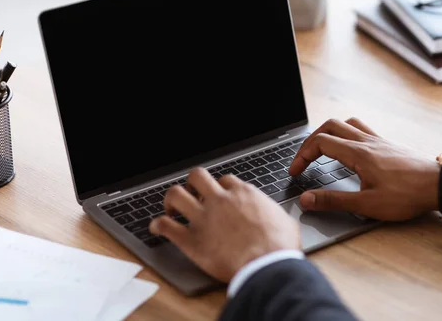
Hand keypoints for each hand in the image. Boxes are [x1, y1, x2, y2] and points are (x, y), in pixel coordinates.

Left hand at [149, 168, 300, 281]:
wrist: (268, 265)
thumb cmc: (280, 246)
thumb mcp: (285, 221)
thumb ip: (274, 213)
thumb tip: (278, 216)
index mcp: (243, 194)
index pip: (225, 180)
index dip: (220, 188)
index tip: (219, 196)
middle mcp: (220, 200)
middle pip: (196, 176)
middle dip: (192, 184)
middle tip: (192, 195)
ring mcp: (203, 218)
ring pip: (176, 194)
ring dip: (170, 199)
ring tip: (171, 208)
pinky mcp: (191, 240)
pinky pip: (165, 226)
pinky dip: (158, 225)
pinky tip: (157, 228)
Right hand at [289, 117, 441, 220]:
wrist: (440, 185)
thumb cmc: (408, 195)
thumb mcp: (367, 204)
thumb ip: (334, 201)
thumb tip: (306, 199)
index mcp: (358, 153)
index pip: (320, 143)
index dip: (302, 156)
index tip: (295, 172)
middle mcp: (367, 142)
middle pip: (330, 126)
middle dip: (311, 140)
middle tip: (304, 158)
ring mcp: (379, 141)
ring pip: (347, 123)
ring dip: (330, 131)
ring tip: (323, 149)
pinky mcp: (388, 145)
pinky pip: (362, 129)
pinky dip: (348, 134)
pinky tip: (351, 151)